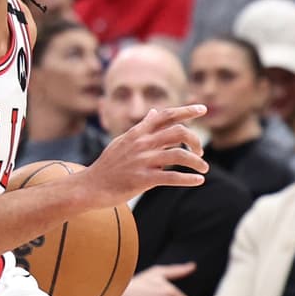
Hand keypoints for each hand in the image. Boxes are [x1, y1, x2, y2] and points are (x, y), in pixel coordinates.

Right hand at [84, 104, 207, 203]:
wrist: (90, 186)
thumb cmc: (109, 164)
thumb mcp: (123, 141)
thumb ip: (142, 127)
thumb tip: (154, 112)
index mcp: (138, 133)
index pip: (165, 115)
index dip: (186, 111)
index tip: (202, 109)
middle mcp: (142, 143)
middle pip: (178, 132)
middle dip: (195, 140)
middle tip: (200, 151)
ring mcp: (142, 161)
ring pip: (179, 155)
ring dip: (196, 162)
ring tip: (204, 169)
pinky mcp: (142, 179)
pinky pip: (171, 177)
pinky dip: (188, 179)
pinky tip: (198, 181)